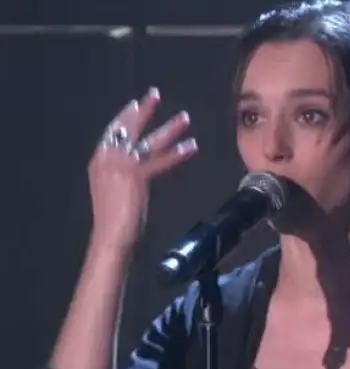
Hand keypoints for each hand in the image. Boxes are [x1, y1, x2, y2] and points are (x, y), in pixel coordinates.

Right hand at [88, 88, 197, 251]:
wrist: (111, 236)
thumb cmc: (114, 218)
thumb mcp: (113, 187)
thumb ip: (123, 172)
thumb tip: (139, 163)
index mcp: (99, 160)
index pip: (113, 131)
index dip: (126, 116)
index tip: (137, 103)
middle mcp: (107, 158)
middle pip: (129, 128)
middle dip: (144, 110)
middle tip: (156, 94)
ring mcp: (121, 166)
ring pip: (150, 142)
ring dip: (170, 128)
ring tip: (185, 117)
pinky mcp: (136, 176)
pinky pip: (162, 161)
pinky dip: (178, 153)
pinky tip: (192, 147)